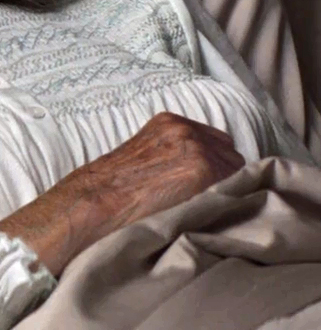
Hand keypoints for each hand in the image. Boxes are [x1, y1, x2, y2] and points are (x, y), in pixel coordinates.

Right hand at [0, 112, 245, 275]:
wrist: (95, 201)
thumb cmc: (113, 189)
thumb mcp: (144, 155)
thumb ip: (174, 154)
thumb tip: (206, 173)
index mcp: (169, 122)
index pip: (217, 142)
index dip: (215, 166)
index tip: (205, 185)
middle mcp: (187, 129)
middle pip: (231, 156)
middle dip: (224, 177)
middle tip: (204, 200)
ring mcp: (198, 148)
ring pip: (238, 174)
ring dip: (227, 191)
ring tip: (203, 209)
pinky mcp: (204, 170)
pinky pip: (235, 188)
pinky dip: (226, 201)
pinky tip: (205, 212)